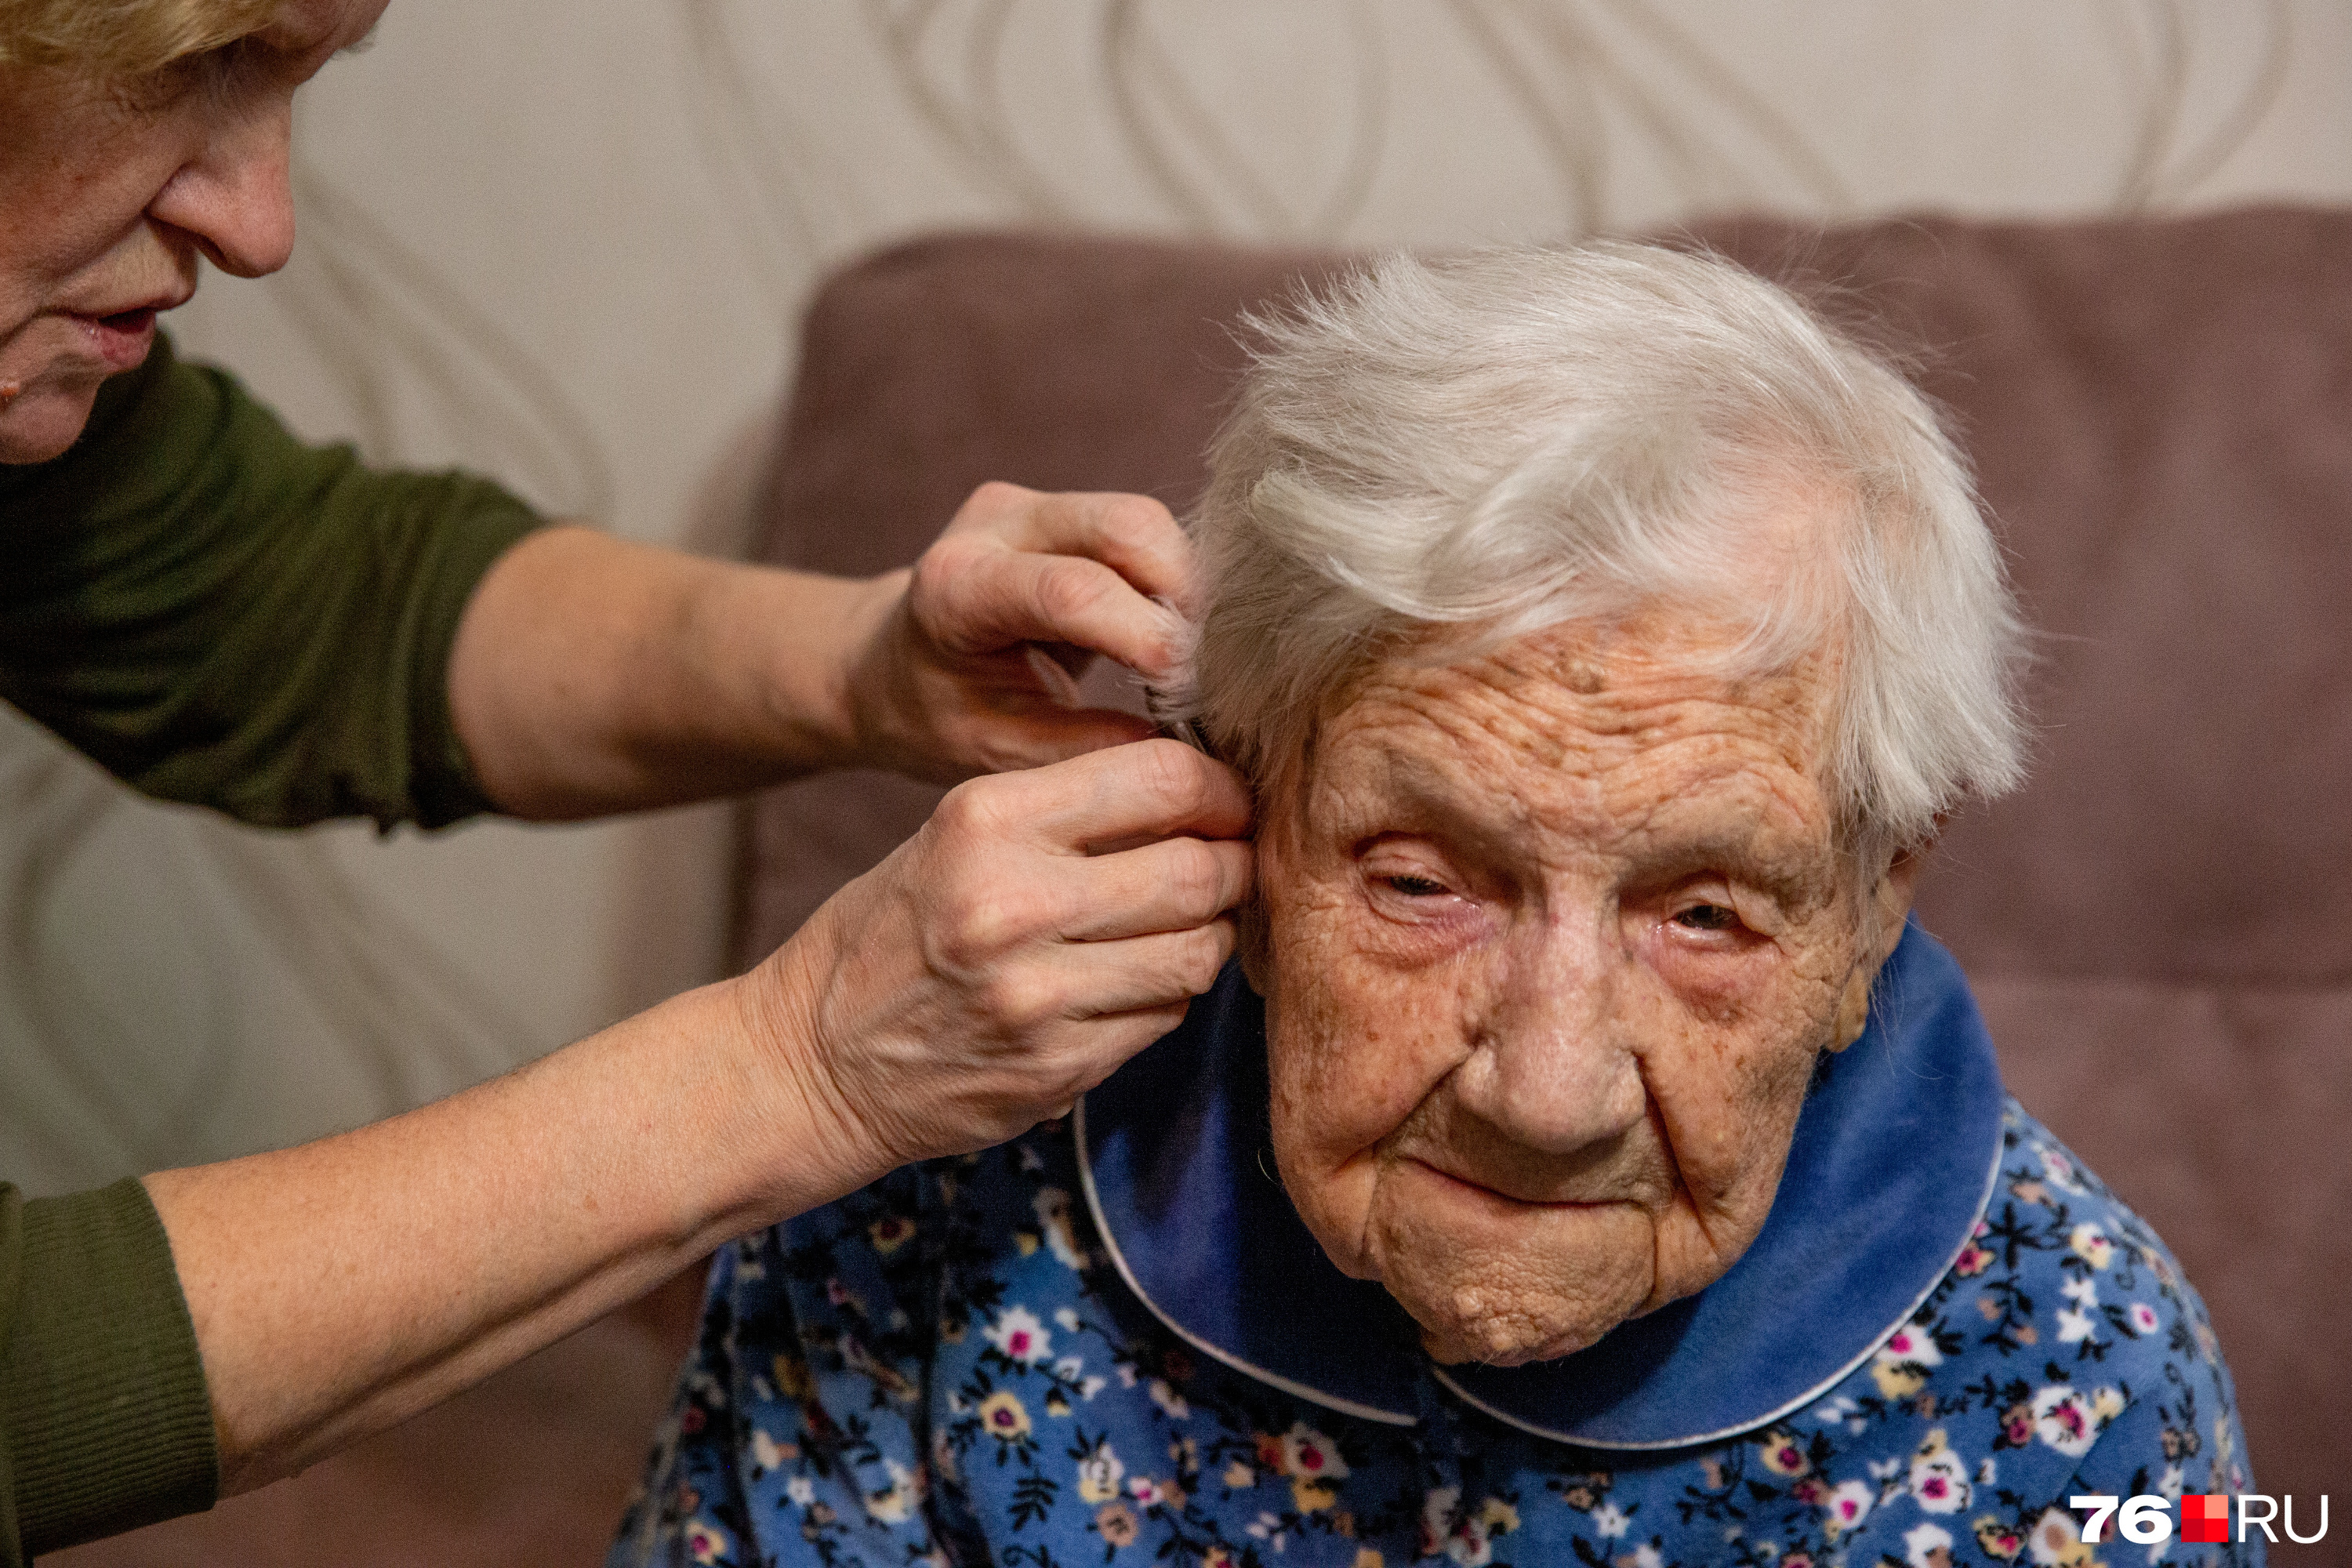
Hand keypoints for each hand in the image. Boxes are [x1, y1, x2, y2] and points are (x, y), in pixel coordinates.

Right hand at [742, 738, 1252, 1174]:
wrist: (815, 1064)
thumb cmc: (893, 935)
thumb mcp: (956, 836)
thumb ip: (1070, 810)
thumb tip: (1204, 791)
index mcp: (988, 819)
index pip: (1162, 778)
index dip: (1219, 788)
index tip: (1227, 802)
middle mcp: (1015, 903)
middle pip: (1198, 868)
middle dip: (1231, 864)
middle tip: (1227, 866)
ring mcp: (1041, 994)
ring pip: (1199, 949)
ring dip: (1207, 936)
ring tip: (1176, 928)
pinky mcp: (1061, 1066)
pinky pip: (1168, 1014)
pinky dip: (1168, 995)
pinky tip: (1129, 984)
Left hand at [844, 481, 1192, 781]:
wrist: (885, 665)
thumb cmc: (934, 716)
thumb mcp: (996, 753)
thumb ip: (1082, 750)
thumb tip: (1184, 749)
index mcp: (957, 586)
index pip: (1071, 590)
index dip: (1146, 636)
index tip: (1188, 693)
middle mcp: (995, 524)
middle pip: (1125, 525)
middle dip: (1183, 596)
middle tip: (1198, 674)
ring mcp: (1033, 505)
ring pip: (1146, 522)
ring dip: (1184, 590)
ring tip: (1180, 662)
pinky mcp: (1065, 508)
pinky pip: (1144, 533)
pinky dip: (1171, 583)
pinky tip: (1164, 636)